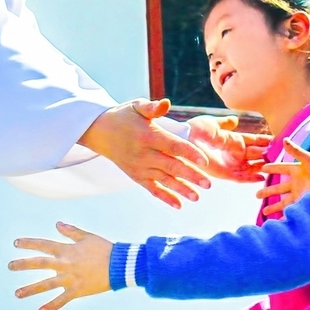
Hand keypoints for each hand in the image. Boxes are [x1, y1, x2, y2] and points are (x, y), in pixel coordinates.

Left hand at [9, 222, 111, 309]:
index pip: (43, 245)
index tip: (15, 243)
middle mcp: (65, 264)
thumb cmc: (104, 249)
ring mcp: (70, 279)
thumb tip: (57, 224)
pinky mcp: (77, 291)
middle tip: (10, 266)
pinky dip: (51, 306)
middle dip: (23, 264)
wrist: (119, 265)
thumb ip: (71, 231)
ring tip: (17, 293)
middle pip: (39, 264)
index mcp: (66, 250)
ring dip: (31, 289)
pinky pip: (62, 300)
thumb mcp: (87, 237)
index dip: (29, 243)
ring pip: (46, 285)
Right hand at [79, 100, 211, 208]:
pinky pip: (152, 189)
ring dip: (181, 189)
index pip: (172, 146)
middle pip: (171, 166)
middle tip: (209, 184)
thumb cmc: (124, 116)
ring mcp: (139, 167)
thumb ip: (152, 107)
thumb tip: (166, 104)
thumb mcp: (136, 106)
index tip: (205, 161)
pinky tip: (179, 205)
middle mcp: (143, 154)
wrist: (100, 132)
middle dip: (191, 175)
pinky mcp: (136, 176)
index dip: (189, 153)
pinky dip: (165, 197)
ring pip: (164, 180)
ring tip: (197, 197)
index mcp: (147, 136)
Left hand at [185, 116, 270, 183]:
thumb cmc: (195, 130)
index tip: (276, 139)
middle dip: (267, 154)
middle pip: (255, 154)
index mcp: (232, 139)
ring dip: (263, 167)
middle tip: (281, 154)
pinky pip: (241, 177)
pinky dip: (251, 178)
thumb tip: (235, 120)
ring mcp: (230, 163)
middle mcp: (233, 152)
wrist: (184, 140)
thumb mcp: (212, 124)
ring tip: (275, 166)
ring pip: (251, 167)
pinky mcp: (224, 173)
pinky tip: (262, 177)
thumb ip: (224, 124)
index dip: (263, 140)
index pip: (252, 140)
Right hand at [256, 138, 309, 217]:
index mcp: (297, 170)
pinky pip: (292, 210)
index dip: (272, 168)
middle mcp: (297, 183)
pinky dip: (286, 216)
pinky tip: (278, 222)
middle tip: (256, 195)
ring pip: (283, 201)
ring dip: (274, 207)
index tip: (262, 168)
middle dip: (268, 192)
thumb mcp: (309, 159)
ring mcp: (301, 194)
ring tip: (264, 212)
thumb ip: (295, 151)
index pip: (281, 168)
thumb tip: (283, 139)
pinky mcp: (305, 202)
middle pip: (279, 188)